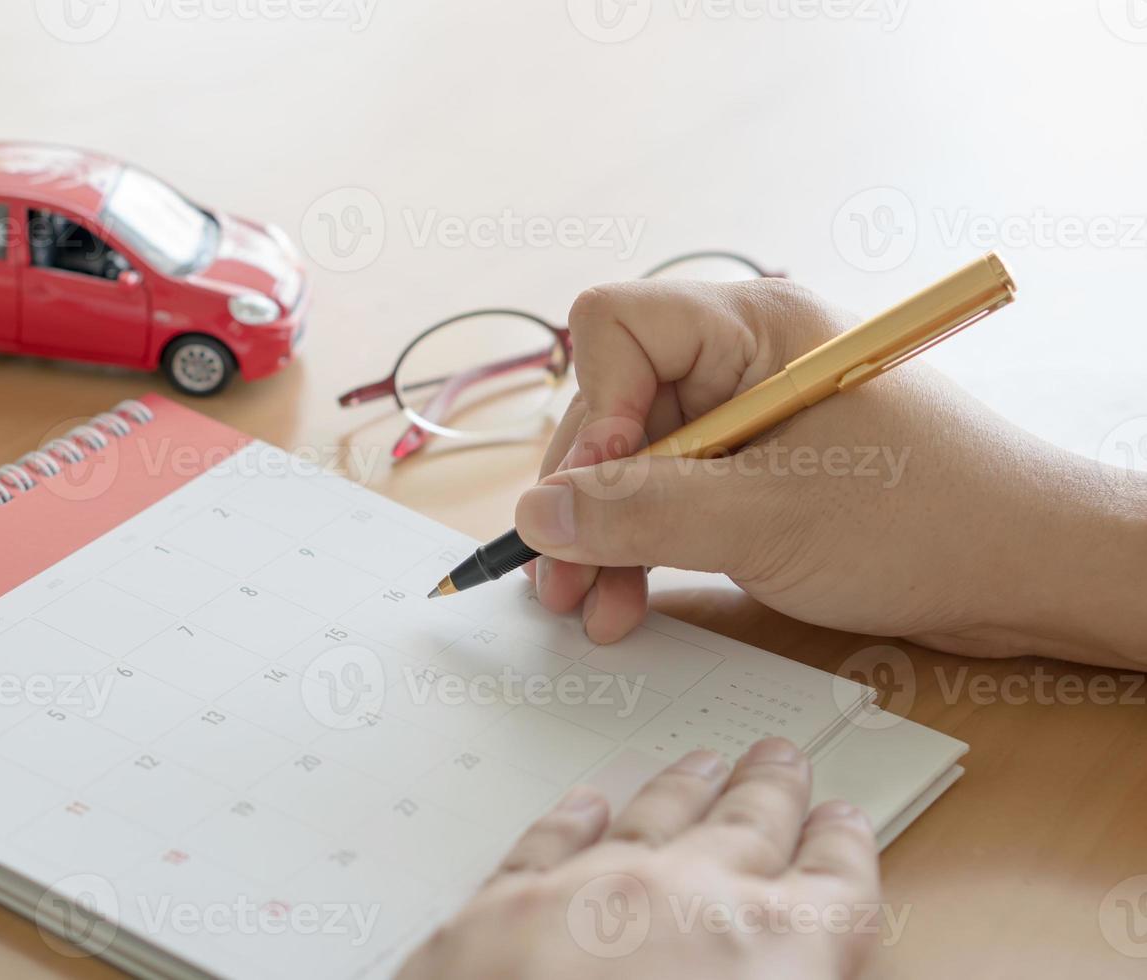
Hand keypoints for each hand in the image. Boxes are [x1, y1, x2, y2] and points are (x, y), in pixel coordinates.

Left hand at [397, 738, 879, 979]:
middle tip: (780, 758)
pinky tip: (584, 804)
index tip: (845, 823)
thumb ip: (795, 976)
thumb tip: (800, 968)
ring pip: (650, 818)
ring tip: (702, 764)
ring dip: (683, 790)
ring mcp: (591, 892)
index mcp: (776, 953)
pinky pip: (548, 843)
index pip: (834, 885)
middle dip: (768, 792)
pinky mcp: (505, 906)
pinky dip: (571, 820)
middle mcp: (688, 901)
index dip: (844, 849)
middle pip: (745, 828)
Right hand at [516, 278, 1146, 665]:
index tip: (596, 489)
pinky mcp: (759, 470)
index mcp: (753, 326)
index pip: (616, 326)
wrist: (1030, 573)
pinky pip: (673, 495)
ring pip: (634, 460)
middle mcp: (743, 359)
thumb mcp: (766, 521)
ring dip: (604, 534)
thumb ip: (641, 514)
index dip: (591, 406)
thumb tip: (534, 514)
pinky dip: (643, 545)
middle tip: (559, 579)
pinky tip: (627, 600)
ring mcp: (750, 416)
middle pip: (614, 403)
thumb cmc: (926, 523)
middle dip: (583, 494)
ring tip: (586, 606)